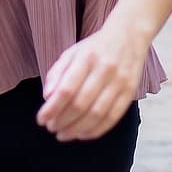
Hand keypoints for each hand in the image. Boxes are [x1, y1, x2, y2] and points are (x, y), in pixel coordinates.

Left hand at [36, 22, 147, 141]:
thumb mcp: (71, 53)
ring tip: (63, 134)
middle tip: (51, 127)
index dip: (52, 108)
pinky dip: (96, 130)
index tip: (41, 119)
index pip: (66, 89)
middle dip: (62, 120)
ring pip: (96, 114)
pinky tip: (82, 134)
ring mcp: (120, 82)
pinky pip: (112, 118)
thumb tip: (47, 98)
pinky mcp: (130, 92)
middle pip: (80, 104)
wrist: (129, 36)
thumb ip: (57, 74)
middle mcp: (105, 70)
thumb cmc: (95, 48)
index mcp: (87, 58)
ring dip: (77, 129)